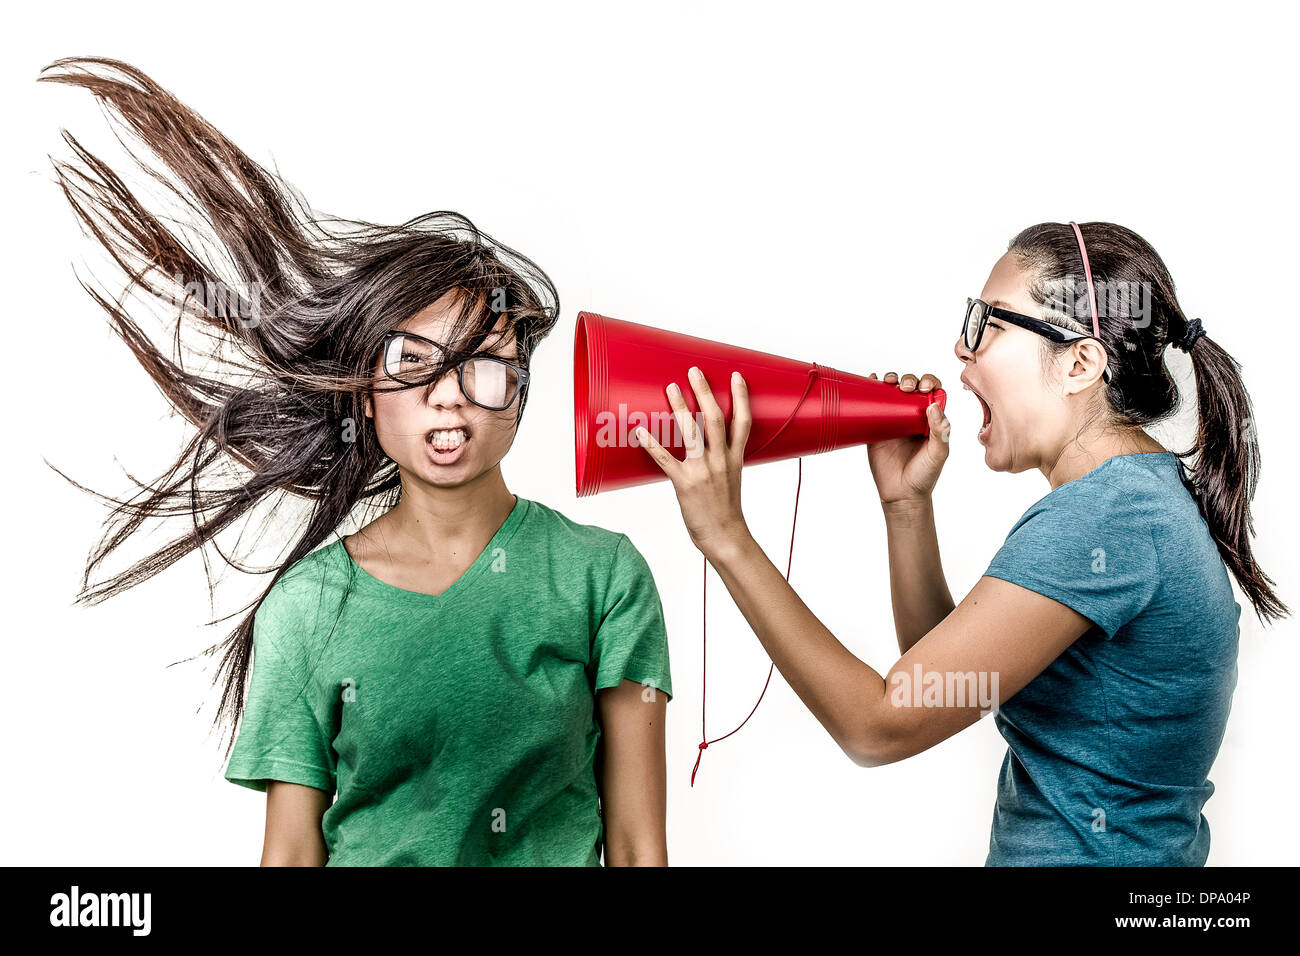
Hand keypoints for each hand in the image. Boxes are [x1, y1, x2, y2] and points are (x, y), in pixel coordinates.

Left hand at [635, 366, 752, 561]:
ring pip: (692, 433)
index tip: (735, 375)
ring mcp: (703, 471)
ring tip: (670, 388)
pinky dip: (652, 444)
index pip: (742, 421)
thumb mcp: (732, 477)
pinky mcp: (685, 484)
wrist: (725, 537)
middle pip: (714, 419)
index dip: (741, 397)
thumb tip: (710, 440)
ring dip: (680, 408)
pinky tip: (640, 431)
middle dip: (704, 392)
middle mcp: (721, 460)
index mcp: (734, 458)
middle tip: (694, 371)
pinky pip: (665, 460)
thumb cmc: (725, 508)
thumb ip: (723, 456)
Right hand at [865, 371, 950, 507]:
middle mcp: (913, 416)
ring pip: (892, 391)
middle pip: (912, 387)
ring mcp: (893, 420)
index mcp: (932, 419)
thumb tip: (934, 406)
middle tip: (906, 388)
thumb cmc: (924, 476)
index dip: (929, 382)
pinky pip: (872, 405)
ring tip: (888, 381)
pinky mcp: (876, 428)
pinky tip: (870, 381)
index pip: (933, 392)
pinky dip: (870, 389)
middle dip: (909, 380)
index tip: (923, 387)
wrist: (901, 495)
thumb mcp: (938, 454)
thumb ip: (940, 432)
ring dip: (891, 379)